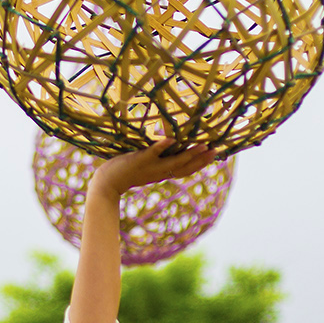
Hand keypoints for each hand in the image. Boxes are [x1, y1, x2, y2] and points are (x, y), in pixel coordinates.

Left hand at [91, 139, 217, 197]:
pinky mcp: (139, 161)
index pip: (186, 170)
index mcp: (162, 173)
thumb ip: (157, 159)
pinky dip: (161, 147)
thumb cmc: (125, 172)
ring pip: (174, 161)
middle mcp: (160, 172)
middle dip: (201, 159)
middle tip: (216, 150)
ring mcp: (150, 167)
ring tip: (202, 145)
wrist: (107, 183)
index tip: (215, 154)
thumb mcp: (146, 167)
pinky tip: (170, 139)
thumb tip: (168, 146)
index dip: (201, 163)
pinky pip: (152, 153)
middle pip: (185, 167)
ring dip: (189, 154)